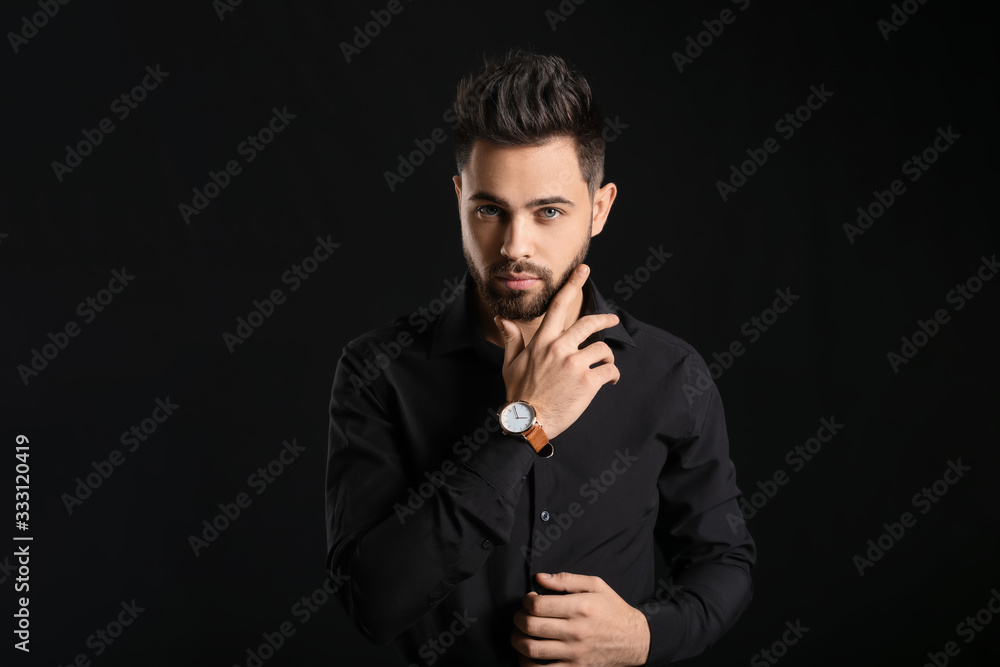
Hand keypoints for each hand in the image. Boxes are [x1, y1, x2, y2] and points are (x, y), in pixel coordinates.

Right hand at [495, 264, 619, 439]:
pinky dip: (613, 375)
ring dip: (607, 357)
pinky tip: (610, 381)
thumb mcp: (510, 364)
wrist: (527, 422)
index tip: (584, 270)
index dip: (572, 285)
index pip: (558, 306)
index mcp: (542, 342)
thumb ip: (512, 339)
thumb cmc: (518, 394)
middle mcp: (559, 349)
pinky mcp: (587, 383)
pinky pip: (609, 371)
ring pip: (603, 350)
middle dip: (605, 320)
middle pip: (589, 324)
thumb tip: (502, 319)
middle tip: (614, 321)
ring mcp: (574, 365)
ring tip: (605, 367)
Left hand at [511, 572, 650, 665]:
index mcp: (580, 607)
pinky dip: (527, 664)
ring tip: (520, 635)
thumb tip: (540, 578)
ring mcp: (574, 653)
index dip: (526, 601)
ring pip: (532, 650)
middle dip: (518, 619)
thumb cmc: (613, 610)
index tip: (529, 600)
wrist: (635, 640)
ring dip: (518, 641)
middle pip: (530, 626)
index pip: (537, 605)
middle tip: (520, 616)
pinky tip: (527, 656)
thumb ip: (566, 579)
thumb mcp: (596, 586)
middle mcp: (576, 631)